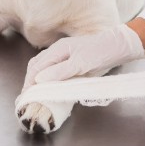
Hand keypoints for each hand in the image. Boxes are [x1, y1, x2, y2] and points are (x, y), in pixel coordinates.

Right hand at [23, 24, 144, 90]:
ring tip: (33, 94)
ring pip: (42, 67)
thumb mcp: (81, 63)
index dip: (29, 83)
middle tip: (26, 99)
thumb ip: (60, 71)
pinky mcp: (70, 61)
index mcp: (57, 50)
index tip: (25, 98)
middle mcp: (57, 51)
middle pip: (35, 66)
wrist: (119, 46)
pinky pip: (52, 69)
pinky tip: (47, 87)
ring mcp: (63, 55)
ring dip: (35, 80)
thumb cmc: (101, 52)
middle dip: (29, 82)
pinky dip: (45, 79)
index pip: (36, 68)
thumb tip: (39, 79)